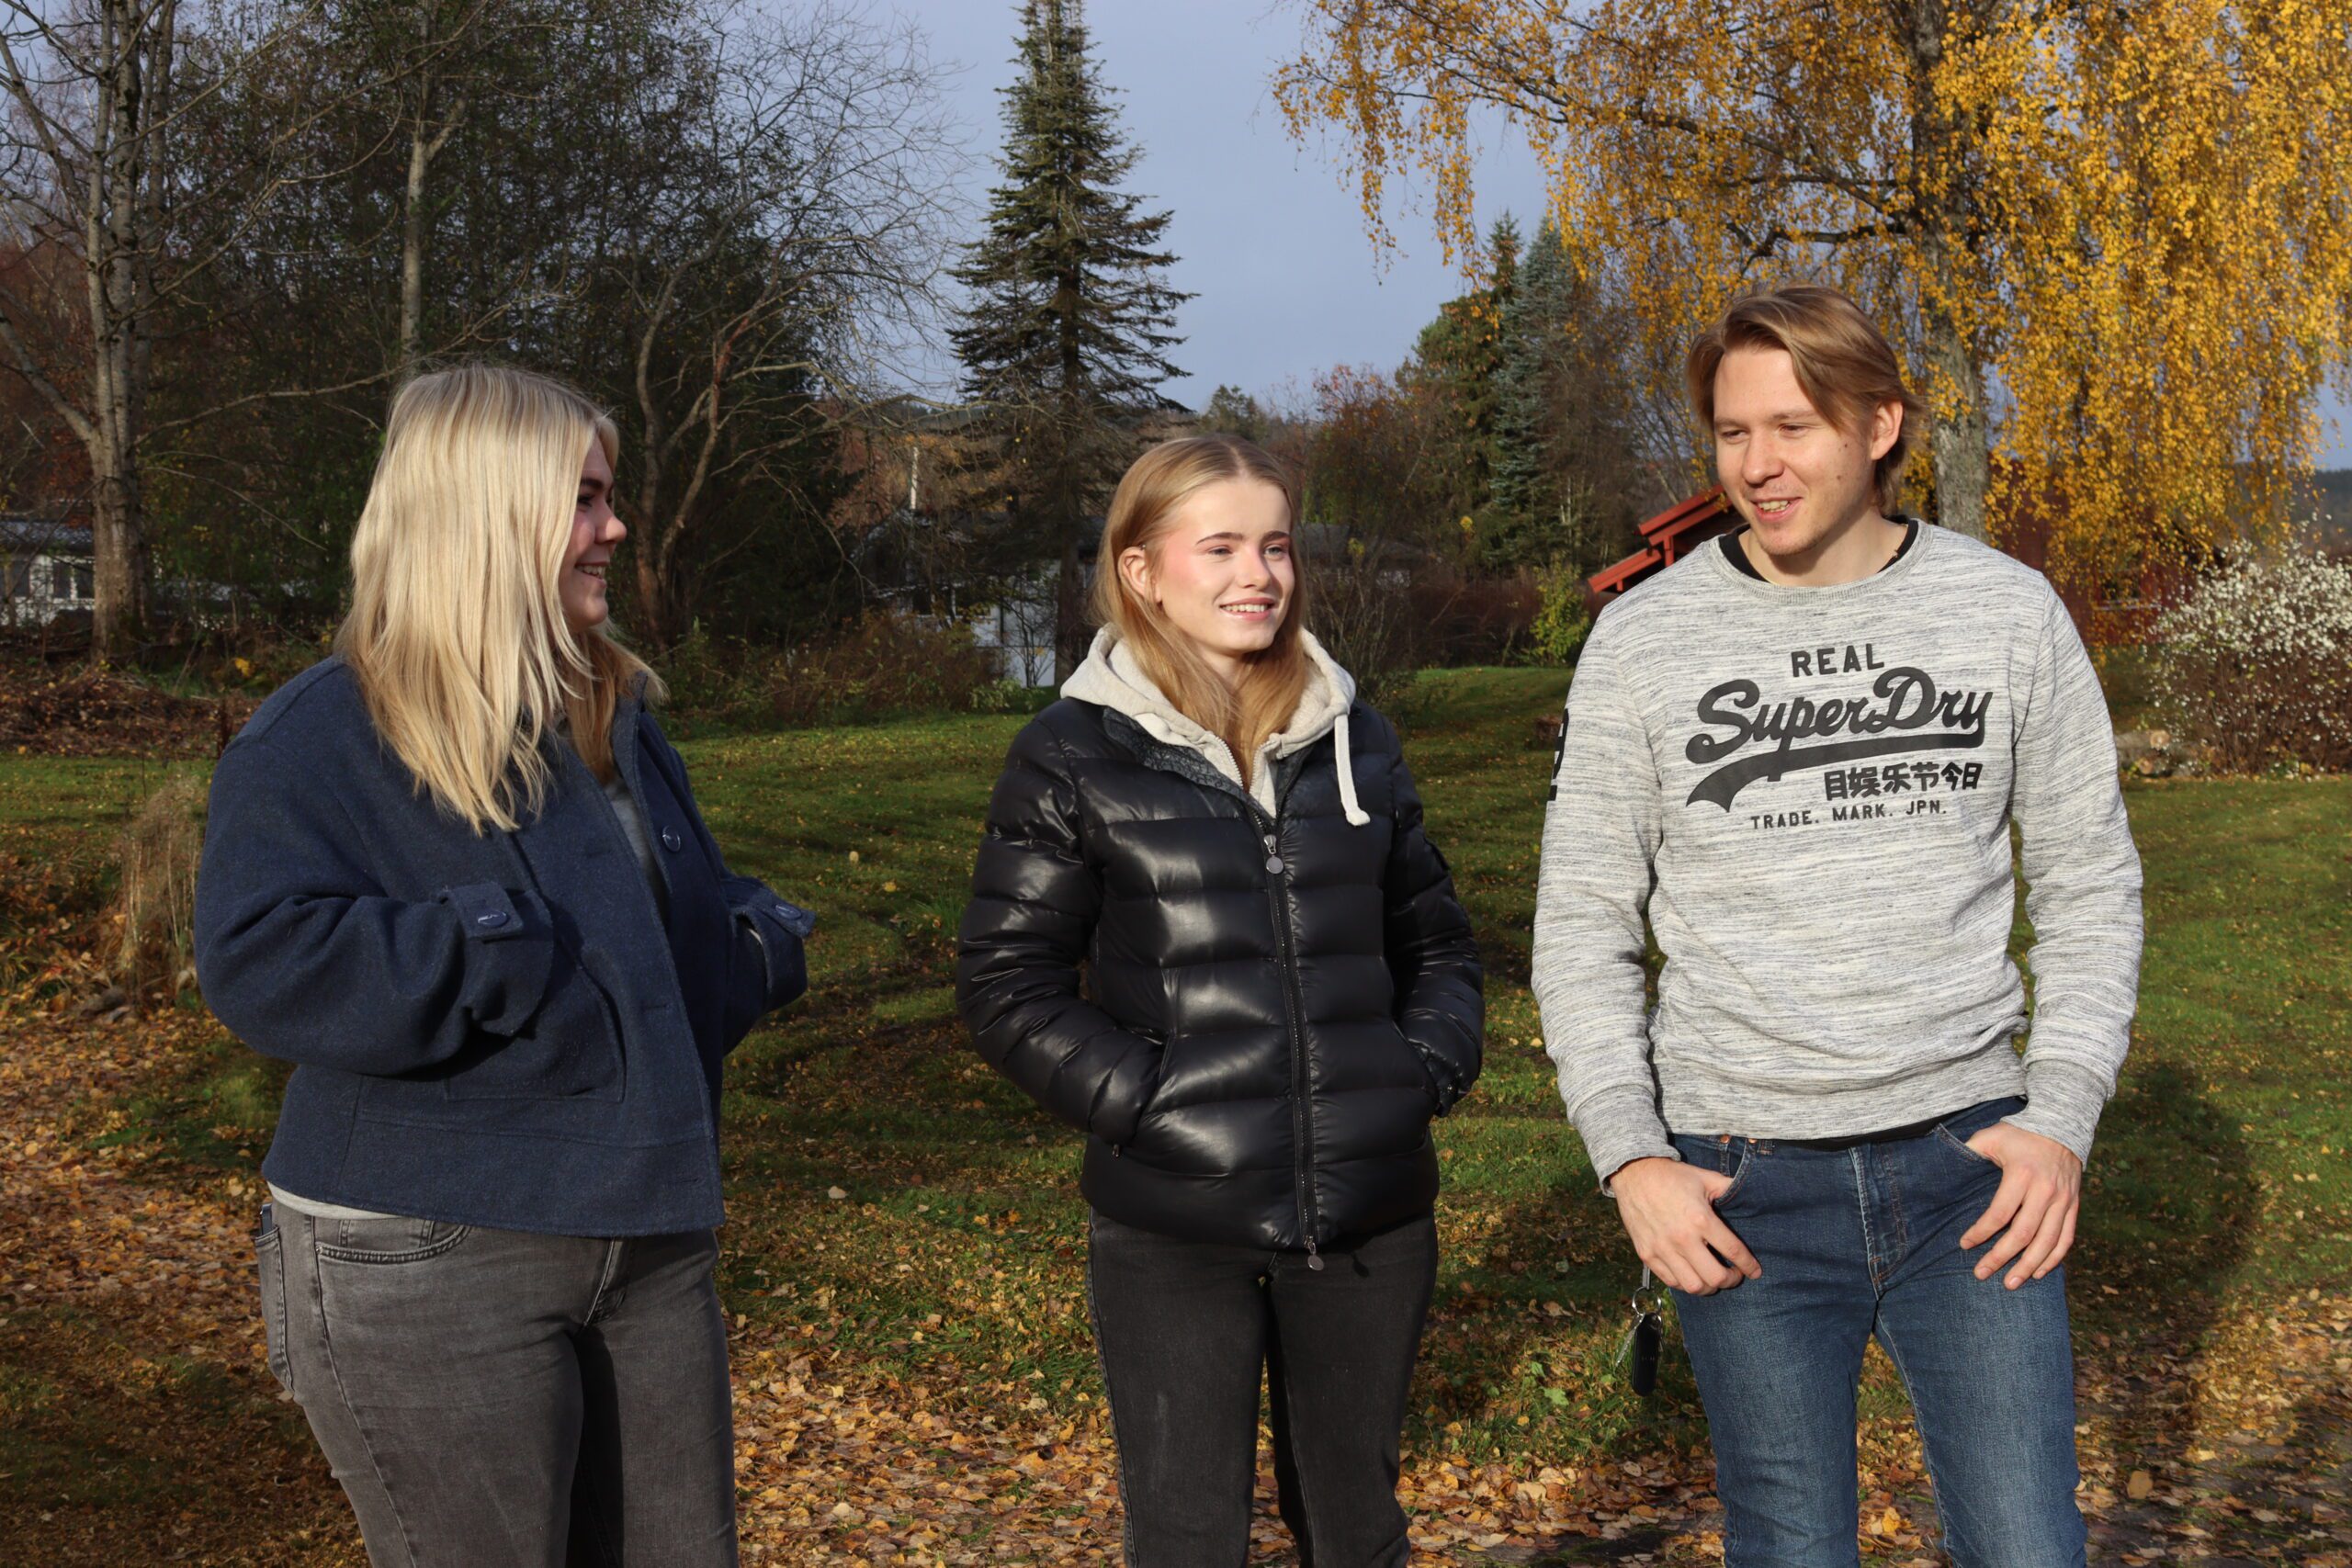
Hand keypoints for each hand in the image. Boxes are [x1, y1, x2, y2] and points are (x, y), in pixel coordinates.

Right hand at [1609, 1156, 1762, 1295]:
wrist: (1633, 1173)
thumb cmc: (1672, 1176)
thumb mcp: (1704, 1177)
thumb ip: (1728, 1187)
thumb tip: (1749, 1192)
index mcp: (1701, 1219)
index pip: (1733, 1251)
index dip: (1748, 1265)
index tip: (1755, 1272)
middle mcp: (1682, 1238)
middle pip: (1715, 1277)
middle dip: (1730, 1280)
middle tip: (1733, 1275)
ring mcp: (1662, 1249)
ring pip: (1693, 1286)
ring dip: (1708, 1287)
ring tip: (1712, 1279)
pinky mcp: (1647, 1254)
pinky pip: (1671, 1281)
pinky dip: (1685, 1283)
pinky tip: (1691, 1274)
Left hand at [1957, 1122, 2082, 1288]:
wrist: (2061, 1127)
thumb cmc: (2018, 1134)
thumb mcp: (1991, 1136)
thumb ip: (1970, 1151)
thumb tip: (1943, 1167)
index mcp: (2022, 1174)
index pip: (2000, 1213)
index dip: (1982, 1232)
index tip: (1964, 1245)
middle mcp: (2046, 1190)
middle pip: (2024, 1233)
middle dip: (2001, 1257)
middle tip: (1982, 1274)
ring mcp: (2064, 1200)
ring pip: (2048, 1241)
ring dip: (2029, 1266)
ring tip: (2010, 1283)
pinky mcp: (2074, 1205)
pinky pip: (2067, 1238)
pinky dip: (2054, 1258)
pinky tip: (2039, 1272)